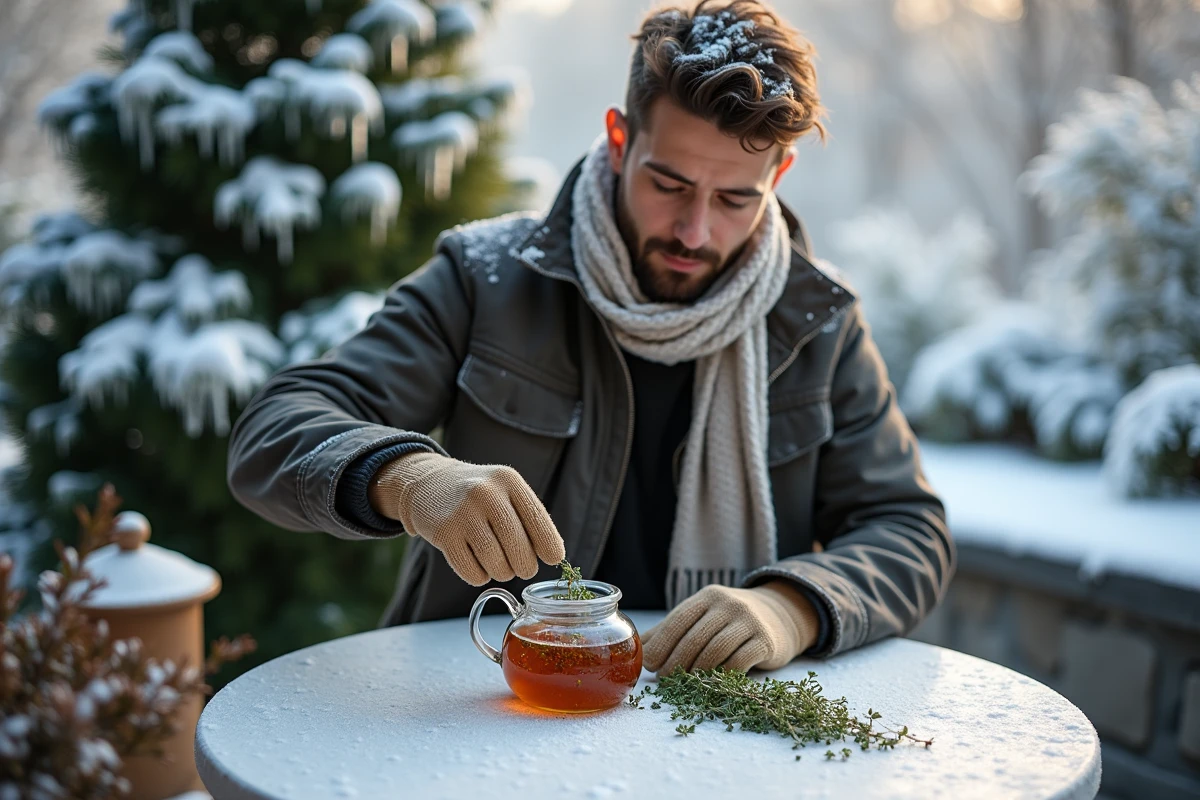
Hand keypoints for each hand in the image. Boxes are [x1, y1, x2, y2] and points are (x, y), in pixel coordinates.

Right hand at [368, 451, 564, 585]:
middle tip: (521, 566)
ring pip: (497, 565)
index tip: (552, 559)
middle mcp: (486, 494)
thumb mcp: (505, 490)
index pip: (538, 520)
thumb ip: (529, 516)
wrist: (429, 484)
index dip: (549, 545)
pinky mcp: (443, 534)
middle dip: (525, 566)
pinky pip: (473, 573)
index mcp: (508, 481)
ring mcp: (462, 514)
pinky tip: (477, 563)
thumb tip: (554, 555)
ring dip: (502, 573)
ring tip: (498, 563)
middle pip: (520, 549)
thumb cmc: (479, 495)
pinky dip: (480, 576)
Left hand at [641, 580, 819, 675]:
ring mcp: (748, 621)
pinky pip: (738, 663)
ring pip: (714, 652)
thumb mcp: (701, 616)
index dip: (661, 644)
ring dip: (696, 673)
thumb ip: (671, 630)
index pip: (677, 621)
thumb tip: (639, 650)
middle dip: (675, 663)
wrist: (778, 615)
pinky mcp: (765, 641)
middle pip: (694, 639)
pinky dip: (722, 677)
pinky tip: (713, 684)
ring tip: (686, 685)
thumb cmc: (728, 620)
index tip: (651, 664)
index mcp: (706, 597)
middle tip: (666, 680)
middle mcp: (727, 604)